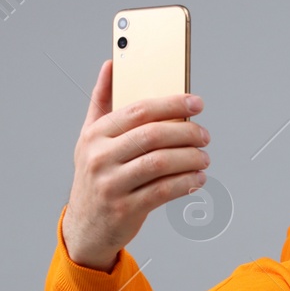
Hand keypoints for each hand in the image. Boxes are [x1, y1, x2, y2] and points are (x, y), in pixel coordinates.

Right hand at [61, 60, 210, 270]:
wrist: (85, 226)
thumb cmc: (95, 176)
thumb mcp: (90, 138)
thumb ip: (102, 101)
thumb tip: (112, 64)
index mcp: (95, 135)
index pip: (139, 111)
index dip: (172, 103)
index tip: (196, 103)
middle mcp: (100, 158)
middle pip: (153, 135)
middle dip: (186, 132)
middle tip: (204, 135)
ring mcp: (112, 184)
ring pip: (161, 163)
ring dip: (190, 158)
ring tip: (204, 157)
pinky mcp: (125, 209)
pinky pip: (163, 191)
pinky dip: (186, 183)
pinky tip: (197, 179)